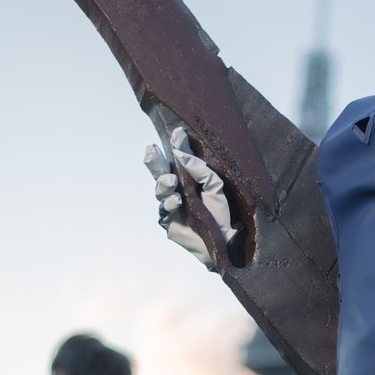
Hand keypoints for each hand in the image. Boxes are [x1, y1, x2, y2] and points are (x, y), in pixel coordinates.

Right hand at [144, 127, 234, 268]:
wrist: (222, 241)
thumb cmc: (221, 214)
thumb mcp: (215, 187)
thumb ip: (200, 170)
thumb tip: (182, 153)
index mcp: (188, 179)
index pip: (178, 160)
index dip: (175, 146)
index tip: (178, 133)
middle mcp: (176, 190)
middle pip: (159, 172)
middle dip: (154, 161)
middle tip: (152, 150)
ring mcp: (170, 206)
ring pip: (159, 190)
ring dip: (163, 183)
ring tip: (171, 181)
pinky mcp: (167, 221)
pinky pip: (163, 209)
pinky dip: (169, 203)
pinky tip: (177, 200)